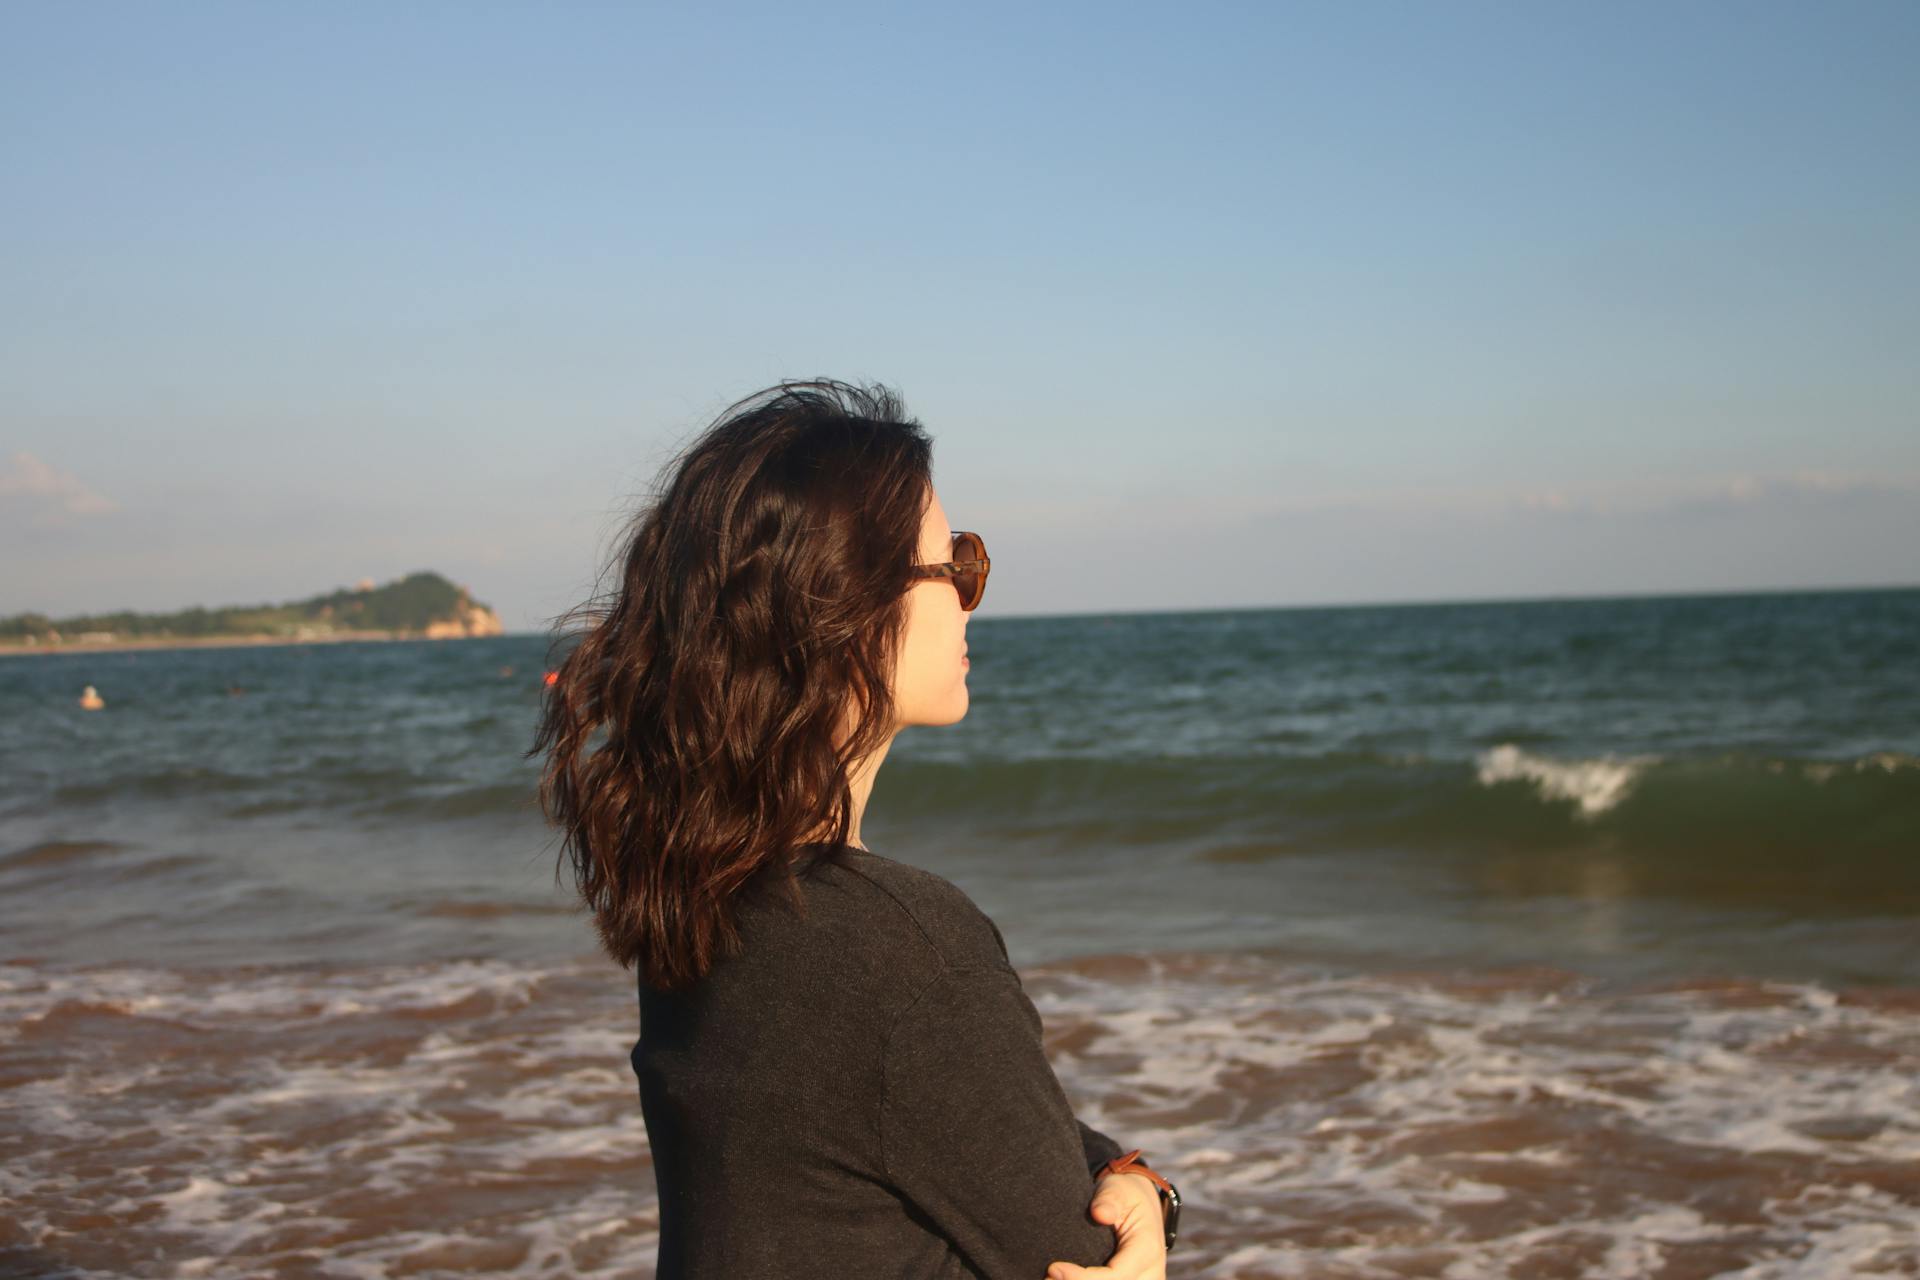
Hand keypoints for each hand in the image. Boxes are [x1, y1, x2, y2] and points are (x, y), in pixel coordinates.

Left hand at [1046, 1170, 1166, 1279]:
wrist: (1142, 1202)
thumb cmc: (1126, 1195)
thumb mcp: (1118, 1189)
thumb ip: (1109, 1200)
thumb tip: (1100, 1214)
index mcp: (1147, 1249)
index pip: (1115, 1276)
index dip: (1083, 1278)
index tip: (1054, 1268)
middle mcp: (1150, 1272)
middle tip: (1048, 1277)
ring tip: (1052, 1278)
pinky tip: (1065, 1279)